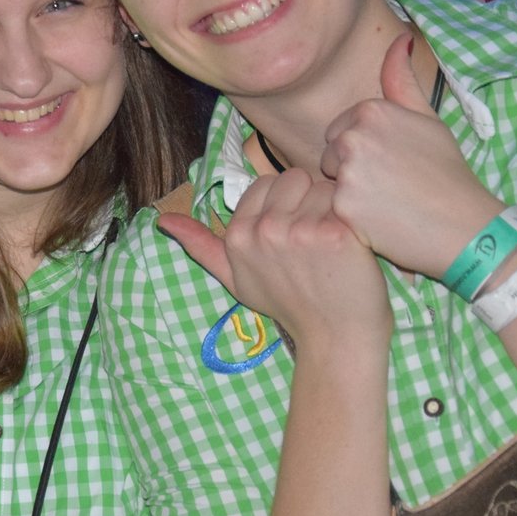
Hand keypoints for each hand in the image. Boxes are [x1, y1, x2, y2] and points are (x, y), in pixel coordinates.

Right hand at [160, 169, 391, 358]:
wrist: (334, 337)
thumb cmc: (287, 305)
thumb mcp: (234, 278)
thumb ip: (201, 245)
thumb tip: (161, 219)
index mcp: (238, 234)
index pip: (266, 184)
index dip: (284, 203)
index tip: (294, 233)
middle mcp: (263, 230)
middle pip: (294, 178)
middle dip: (308, 199)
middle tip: (316, 236)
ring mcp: (299, 230)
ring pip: (322, 186)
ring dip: (334, 208)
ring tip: (334, 242)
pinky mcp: (335, 232)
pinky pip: (346, 200)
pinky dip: (354, 218)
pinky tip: (353, 244)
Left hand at [320, 32, 500, 275]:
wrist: (462, 225)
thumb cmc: (445, 171)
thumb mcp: (427, 118)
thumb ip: (401, 79)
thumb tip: (400, 38)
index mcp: (370, 110)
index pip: (339, 130)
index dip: (364, 150)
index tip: (393, 161)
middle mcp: (353, 135)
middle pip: (329, 153)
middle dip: (350, 169)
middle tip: (390, 183)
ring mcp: (346, 170)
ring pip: (328, 180)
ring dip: (348, 191)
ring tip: (385, 200)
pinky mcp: (341, 203)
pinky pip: (330, 206)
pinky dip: (349, 215)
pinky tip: (378, 218)